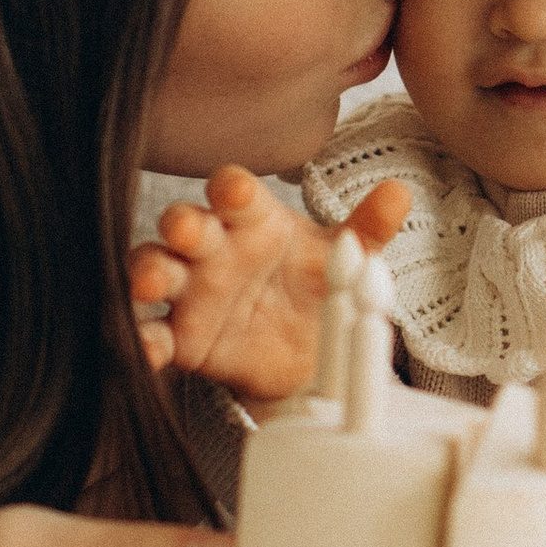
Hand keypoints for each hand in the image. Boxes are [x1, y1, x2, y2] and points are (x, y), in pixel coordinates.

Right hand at [129, 171, 410, 401]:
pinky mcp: (181, 336)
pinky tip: (147, 348)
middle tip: (184, 228)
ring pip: (158, 269)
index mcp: (254, 221)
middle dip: (182, 224)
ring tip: (148, 282)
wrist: (308, 357)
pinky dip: (145, 339)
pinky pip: (155, 333)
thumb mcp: (346, 260)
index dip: (232, 188)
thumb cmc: (316, 288)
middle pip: (188, 225)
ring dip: (147, 271)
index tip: (236, 190)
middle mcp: (216, 249)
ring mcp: (192, 292)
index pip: (235, 193)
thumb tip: (400, 193)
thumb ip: (367, 230)